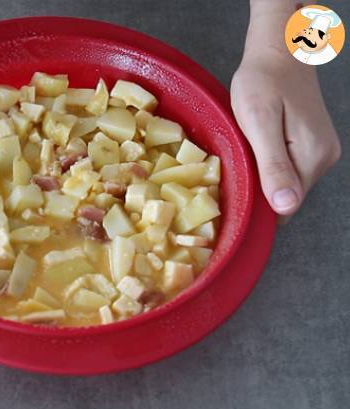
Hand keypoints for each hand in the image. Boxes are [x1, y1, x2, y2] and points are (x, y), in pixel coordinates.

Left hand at [232, 21, 340, 217]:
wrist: (278, 50)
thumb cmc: (263, 81)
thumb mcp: (259, 122)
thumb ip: (273, 165)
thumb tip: (286, 206)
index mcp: (312, 157)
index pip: (285, 206)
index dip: (257, 202)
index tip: (236, 186)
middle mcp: (323, 159)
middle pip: (285, 196)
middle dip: (258, 187)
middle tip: (237, 162)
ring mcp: (320, 151)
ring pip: (285, 182)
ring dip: (262, 175)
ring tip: (246, 150)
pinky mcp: (311, 144)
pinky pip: (286, 168)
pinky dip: (267, 163)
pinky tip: (256, 147)